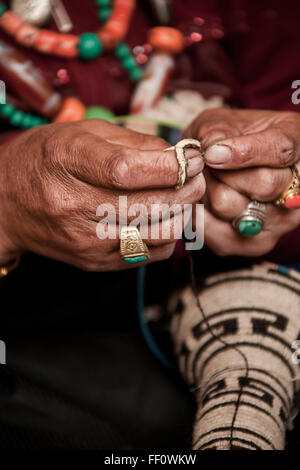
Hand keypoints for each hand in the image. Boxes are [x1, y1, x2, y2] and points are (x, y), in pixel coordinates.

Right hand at [0, 120, 204, 270]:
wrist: (8, 205)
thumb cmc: (47, 161)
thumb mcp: (81, 133)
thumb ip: (133, 141)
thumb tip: (179, 154)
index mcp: (66, 162)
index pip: (126, 170)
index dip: (170, 166)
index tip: (194, 157)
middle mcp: (72, 205)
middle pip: (147, 204)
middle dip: (187, 189)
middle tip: (198, 176)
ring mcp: (84, 240)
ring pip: (156, 234)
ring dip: (181, 214)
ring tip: (182, 197)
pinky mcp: (94, 262)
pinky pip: (149, 255)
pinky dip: (167, 236)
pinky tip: (164, 218)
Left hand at [185, 107, 299, 255]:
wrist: (218, 166)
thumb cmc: (223, 138)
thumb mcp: (219, 122)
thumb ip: (216, 131)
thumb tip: (211, 150)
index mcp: (296, 145)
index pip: (281, 150)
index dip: (245, 152)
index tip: (213, 153)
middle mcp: (296, 188)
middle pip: (262, 183)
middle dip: (222, 172)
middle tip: (204, 164)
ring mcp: (280, 220)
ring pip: (232, 207)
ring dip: (206, 191)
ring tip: (204, 181)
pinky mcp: (256, 244)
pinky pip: (217, 232)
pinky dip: (200, 215)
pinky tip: (201, 201)